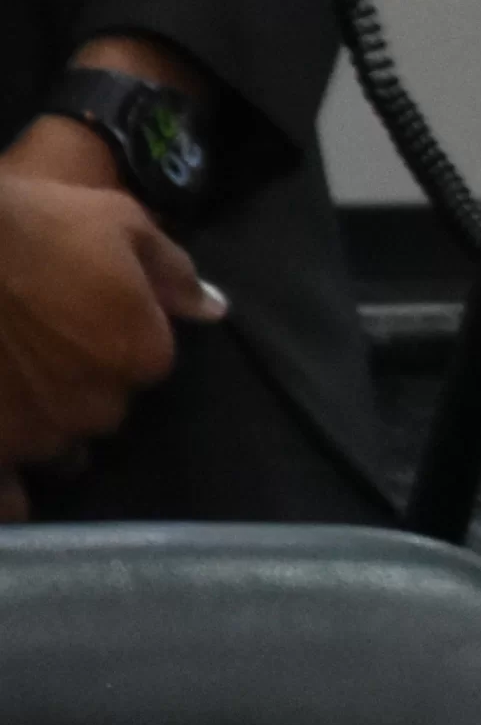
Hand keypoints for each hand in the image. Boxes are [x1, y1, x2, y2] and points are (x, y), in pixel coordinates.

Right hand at [0, 153, 226, 514]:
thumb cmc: (30, 224)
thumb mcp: (116, 223)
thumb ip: (173, 273)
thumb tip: (215, 309)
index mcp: (140, 355)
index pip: (143, 363)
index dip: (109, 340)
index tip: (76, 316)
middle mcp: (96, 407)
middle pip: (98, 409)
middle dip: (75, 386)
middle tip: (33, 351)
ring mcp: (36, 436)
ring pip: (53, 450)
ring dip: (39, 428)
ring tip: (10, 393)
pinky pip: (8, 501)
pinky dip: (8, 493)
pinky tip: (5, 474)